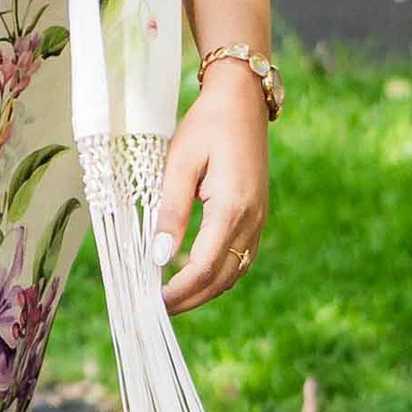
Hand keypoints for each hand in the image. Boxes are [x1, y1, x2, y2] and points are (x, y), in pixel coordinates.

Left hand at [153, 66, 268, 313]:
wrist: (242, 101)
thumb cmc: (206, 126)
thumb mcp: (180, 163)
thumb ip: (171, 211)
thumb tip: (159, 257)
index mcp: (232, 207)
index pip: (205, 266)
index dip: (179, 290)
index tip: (152, 301)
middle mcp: (251, 220)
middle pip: (222, 278)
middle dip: (190, 299)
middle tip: (156, 310)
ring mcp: (259, 220)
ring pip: (234, 273)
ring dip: (204, 291)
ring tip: (171, 299)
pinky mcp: (257, 217)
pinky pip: (240, 259)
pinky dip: (218, 275)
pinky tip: (194, 276)